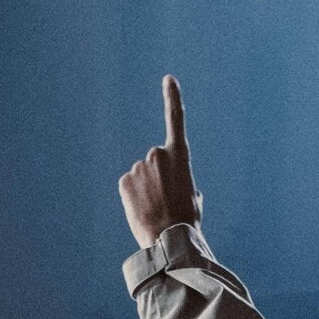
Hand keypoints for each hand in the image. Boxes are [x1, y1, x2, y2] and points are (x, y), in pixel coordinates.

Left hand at [120, 75, 200, 246]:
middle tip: (166, 201)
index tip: (168, 79)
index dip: (172, 97)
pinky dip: (133, 198)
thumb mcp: (193, 199)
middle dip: (158, 178)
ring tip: (155, 209)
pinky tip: (142, 210)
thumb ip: (186, 185)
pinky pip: (128, 187)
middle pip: (154, 162)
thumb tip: (185, 192)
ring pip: (140, 176)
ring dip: (146, 190)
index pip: (176, 120)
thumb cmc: (187, 222)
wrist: (169, 238)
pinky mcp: (124, 180)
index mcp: (179, 156)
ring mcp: (139, 166)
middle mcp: (157, 154)